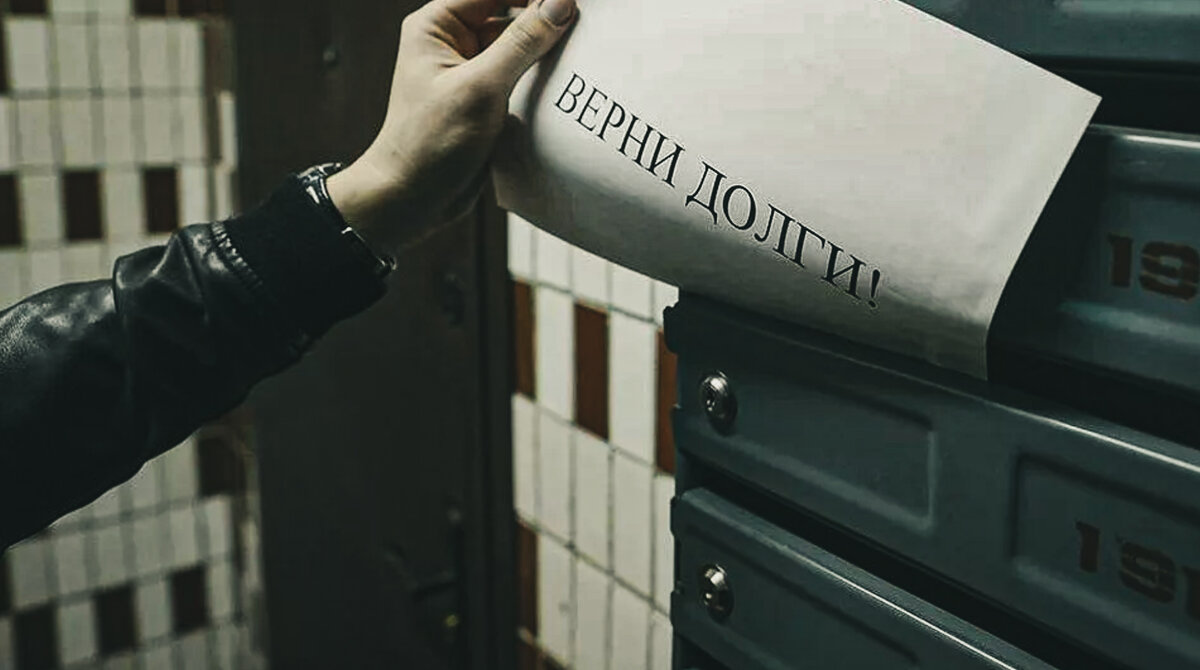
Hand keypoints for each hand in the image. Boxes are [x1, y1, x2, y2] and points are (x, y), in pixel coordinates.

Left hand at [327, 0, 576, 253]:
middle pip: (509, 12)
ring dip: (546, 49)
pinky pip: (520, 76)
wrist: (412, 199)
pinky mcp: (485, 100)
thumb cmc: (430, 142)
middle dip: (544, 16)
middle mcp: (453, 43)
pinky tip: (566, 81)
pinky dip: (541, 77)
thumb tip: (560, 4)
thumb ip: (522, 42)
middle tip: (583, 25)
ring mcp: (470, 72)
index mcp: (438, 26)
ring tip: (580, 51)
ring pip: (519, 45)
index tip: (573, 0)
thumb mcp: (481, 87)